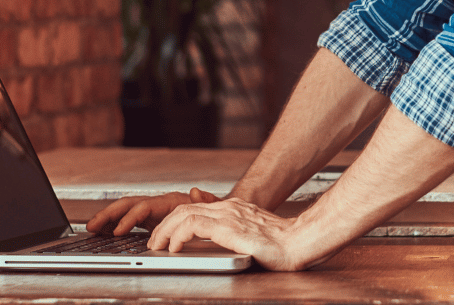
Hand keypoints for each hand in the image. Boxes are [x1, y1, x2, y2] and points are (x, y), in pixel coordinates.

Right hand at [87, 187, 220, 234]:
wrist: (214, 213)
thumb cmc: (213, 211)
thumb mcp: (213, 207)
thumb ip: (206, 201)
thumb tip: (195, 191)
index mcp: (169, 200)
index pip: (143, 207)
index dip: (130, 219)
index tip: (118, 231)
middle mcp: (157, 203)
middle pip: (128, 205)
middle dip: (108, 215)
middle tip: (92, 226)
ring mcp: (152, 211)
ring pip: (124, 211)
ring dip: (107, 219)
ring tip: (91, 228)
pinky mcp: (149, 220)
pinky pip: (128, 220)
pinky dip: (114, 225)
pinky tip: (103, 233)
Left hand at [147, 198, 320, 270]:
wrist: (299, 242)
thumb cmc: (281, 244)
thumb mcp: (251, 235)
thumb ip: (233, 232)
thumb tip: (215, 239)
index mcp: (233, 208)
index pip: (194, 208)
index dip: (174, 221)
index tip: (165, 237)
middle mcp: (228, 207)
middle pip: (183, 209)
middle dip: (163, 225)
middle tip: (154, 242)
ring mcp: (228, 214)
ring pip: (183, 214)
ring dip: (165, 230)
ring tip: (157, 245)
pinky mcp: (228, 226)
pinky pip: (193, 225)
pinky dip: (178, 235)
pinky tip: (174, 247)